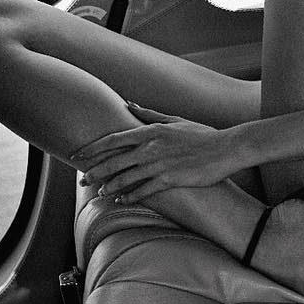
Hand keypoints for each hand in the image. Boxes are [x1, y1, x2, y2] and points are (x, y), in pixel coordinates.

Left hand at [72, 104, 245, 202]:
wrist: (225, 149)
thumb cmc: (200, 134)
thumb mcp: (174, 120)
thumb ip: (149, 114)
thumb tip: (128, 103)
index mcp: (150, 131)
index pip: (113, 140)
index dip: (93, 148)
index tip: (78, 155)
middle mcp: (150, 148)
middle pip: (113, 161)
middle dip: (94, 172)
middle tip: (82, 180)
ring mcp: (159, 165)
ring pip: (125, 179)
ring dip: (110, 187)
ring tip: (99, 193)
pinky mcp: (169, 180)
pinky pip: (144, 191)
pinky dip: (130, 196)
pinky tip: (121, 201)